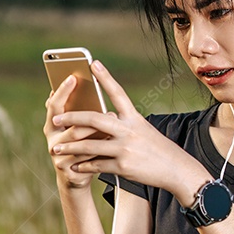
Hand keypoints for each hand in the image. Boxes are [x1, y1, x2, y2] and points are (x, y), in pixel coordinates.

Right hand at [44, 74, 106, 189]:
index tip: (72, 77)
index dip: (62, 91)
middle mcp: (51, 136)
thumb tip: (98, 87)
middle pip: (62, 118)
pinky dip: (100, 144)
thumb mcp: (85, 129)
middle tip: (93, 99)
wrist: (79, 176)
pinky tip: (112, 138)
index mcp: (53, 123)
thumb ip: (86, 113)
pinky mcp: (66, 167)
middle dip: (78, 106)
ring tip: (111, 114)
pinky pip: (85, 154)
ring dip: (93, 125)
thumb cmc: (85, 146)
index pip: (55, 104)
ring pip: (76, 136)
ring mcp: (57, 153)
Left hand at [46, 60, 209, 199]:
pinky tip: (75, 165)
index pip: (118, 94)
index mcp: (134, 119)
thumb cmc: (158, 149)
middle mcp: (129, 131)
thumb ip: (123, 124)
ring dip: (70, 147)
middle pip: (94, 119)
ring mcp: (125, 149)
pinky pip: (96, 164)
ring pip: (89, 145)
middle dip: (72, 118)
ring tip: (57, 148)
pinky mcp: (123, 166)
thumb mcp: (144, 130)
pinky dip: (83, 165)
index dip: (105, 78)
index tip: (93, 63)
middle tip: (56, 118)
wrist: (177, 169)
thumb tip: (101, 119)